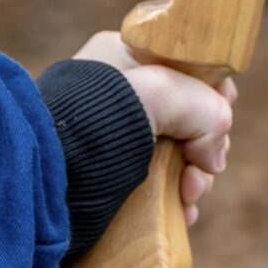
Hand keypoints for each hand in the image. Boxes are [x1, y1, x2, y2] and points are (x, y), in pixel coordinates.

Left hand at [72, 31, 235, 225]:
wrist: (45, 178)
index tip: (223, 112)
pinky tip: (184, 211)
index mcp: (127, 57)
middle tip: (204, 165)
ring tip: (190, 195)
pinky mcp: (115, 175)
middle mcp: (123, 94)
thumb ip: (207, 111)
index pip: (187, 66)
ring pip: (180, 153)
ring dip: (195, 177)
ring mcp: (119, 136)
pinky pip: (161, 182)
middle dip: (207, 144)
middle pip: (190, 115)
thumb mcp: (164, 95)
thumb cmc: (97, 122)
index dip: (214, 91)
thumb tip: (212, 156)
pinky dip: (178, 197)